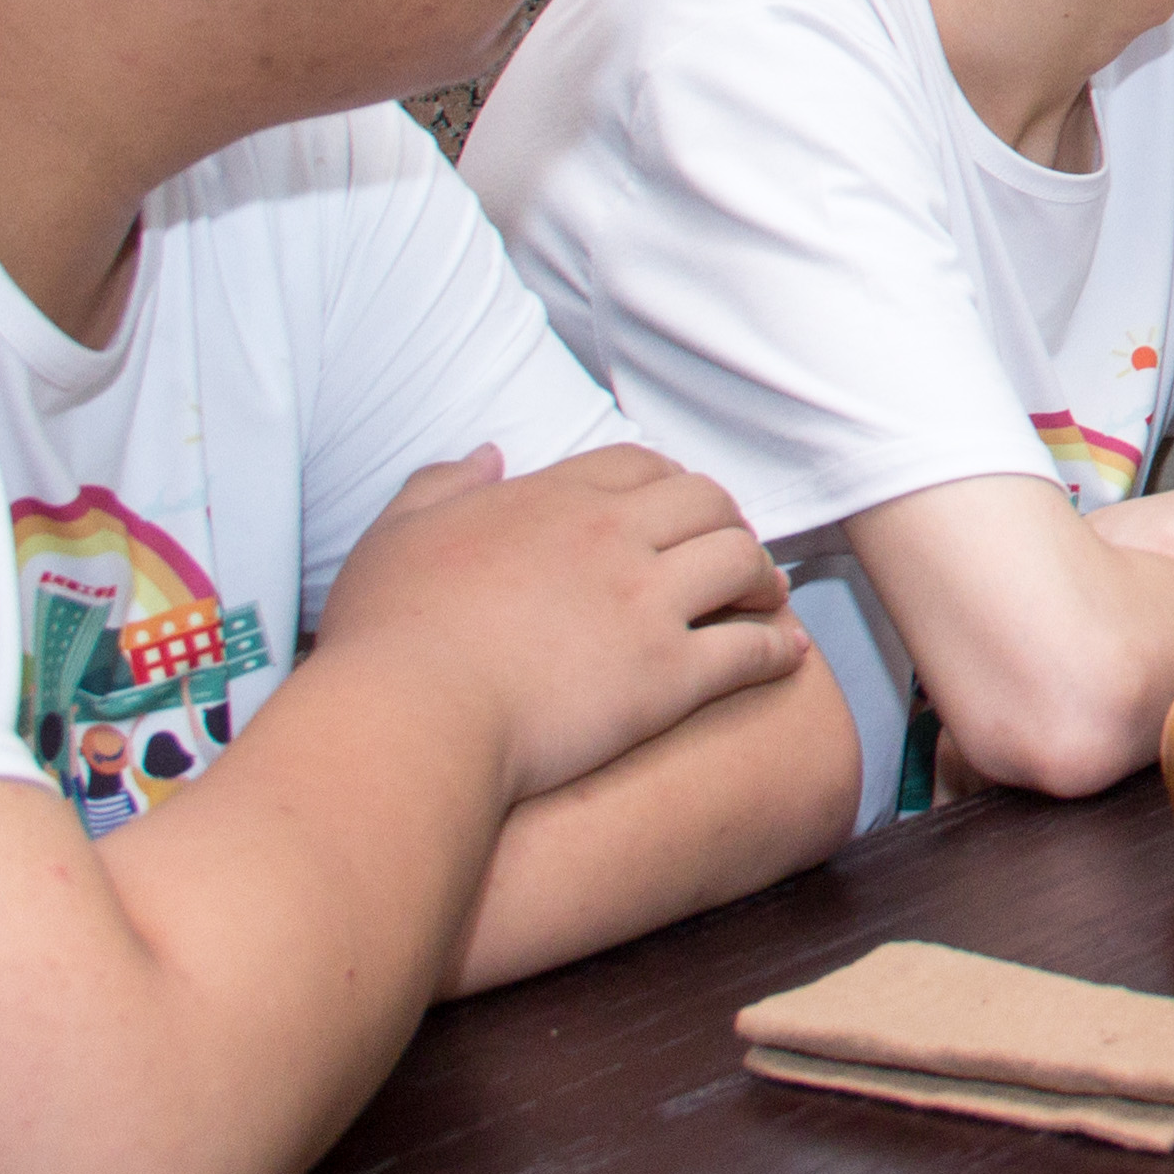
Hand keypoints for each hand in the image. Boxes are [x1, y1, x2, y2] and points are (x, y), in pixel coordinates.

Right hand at [318, 442, 806, 800]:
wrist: (407, 720)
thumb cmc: (386, 639)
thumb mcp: (394, 538)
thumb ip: (440, 485)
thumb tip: (487, 453)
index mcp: (553, 500)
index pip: (640, 466)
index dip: (670, 484)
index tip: (678, 511)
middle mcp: (610, 538)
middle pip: (707, 502)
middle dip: (728, 523)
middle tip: (733, 554)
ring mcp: (645, 604)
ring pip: (741, 561)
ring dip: (764, 577)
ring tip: (767, 599)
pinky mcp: (667, 676)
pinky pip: (748, 649)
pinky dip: (777, 647)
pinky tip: (787, 655)